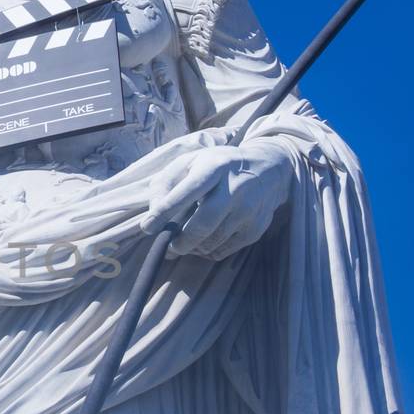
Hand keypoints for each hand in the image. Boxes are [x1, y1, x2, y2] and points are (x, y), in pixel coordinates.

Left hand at [143, 140, 292, 259]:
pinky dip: (207, 251)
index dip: (164, 212)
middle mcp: (235, 187)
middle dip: (180, 241)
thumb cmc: (216, 166)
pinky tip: (204, 240)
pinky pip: (223, 251)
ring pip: (212, 242)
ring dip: (192, 247)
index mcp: (214, 167)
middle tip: (168, 245)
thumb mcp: (189, 163)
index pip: (186, 193)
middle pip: (203, 224)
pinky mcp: (257, 228)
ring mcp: (249, 209)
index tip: (147, 227)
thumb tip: (153, 215)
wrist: (267, 168)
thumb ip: (165, 184)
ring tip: (185, 240)